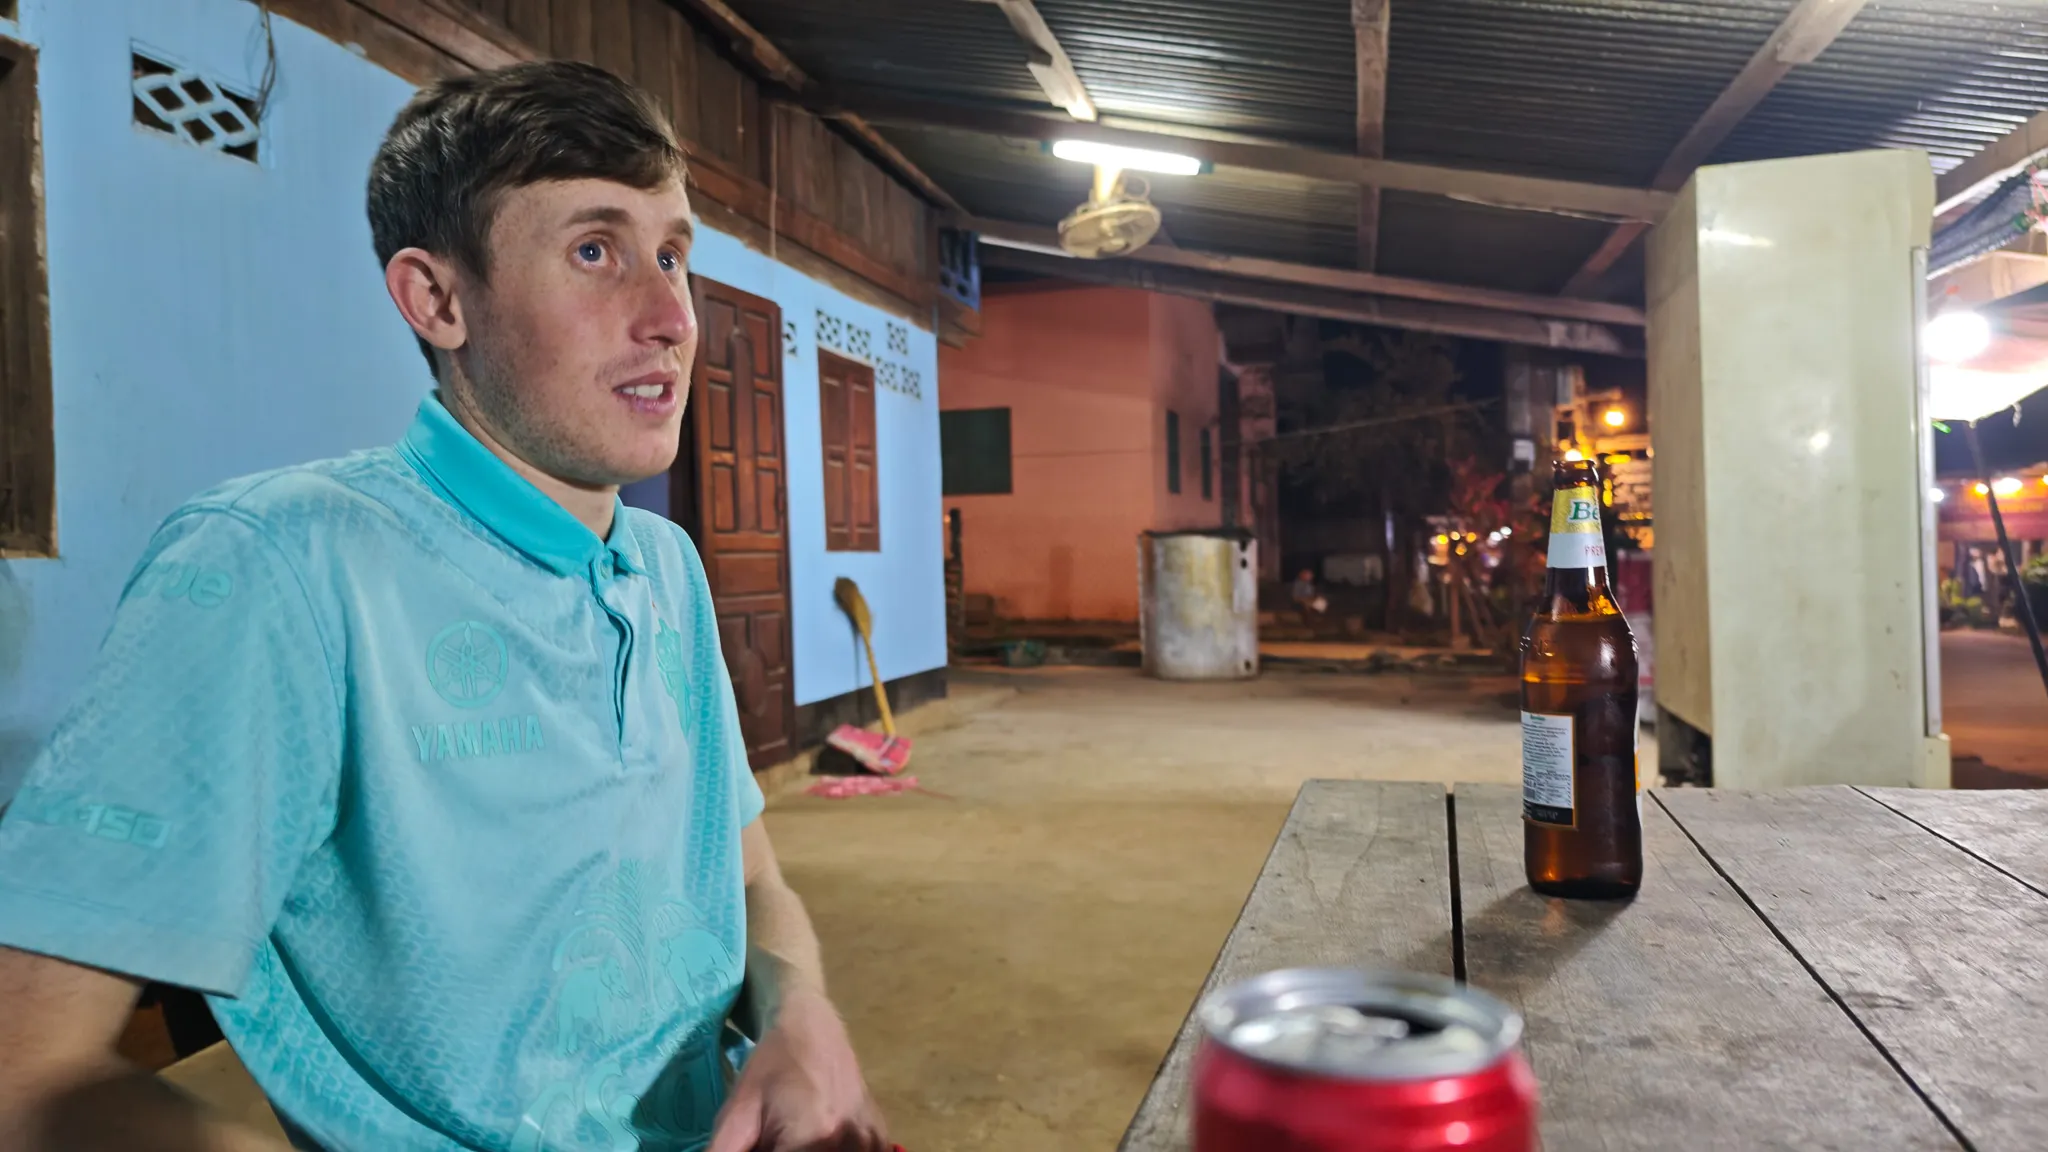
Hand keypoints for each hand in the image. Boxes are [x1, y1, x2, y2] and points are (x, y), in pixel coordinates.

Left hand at [707, 991, 885, 1151]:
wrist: (811, 1025)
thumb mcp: (735, 1115)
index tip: (761, 1144)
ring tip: (792, 1137)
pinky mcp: (880, 1137)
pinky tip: (816, 1138)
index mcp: (812, 1140)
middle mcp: (849, 1144)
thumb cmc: (770, 1065)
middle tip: (774, 1139)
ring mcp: (871, 1142)